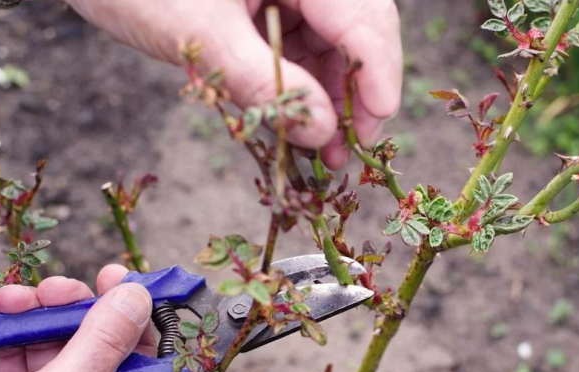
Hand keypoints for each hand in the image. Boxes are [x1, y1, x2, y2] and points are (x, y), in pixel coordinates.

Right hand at [0, 265, 155, 371]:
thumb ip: (104, 342)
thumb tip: (140, 296)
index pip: (137, 352)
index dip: (127, 311)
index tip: (111, 275)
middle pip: (92, 341)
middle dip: (68, 307)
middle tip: (49, 287)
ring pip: (50, 344)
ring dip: (30, 315)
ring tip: (6, 300)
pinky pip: (15, 357)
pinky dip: (3, 334)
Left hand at [62, 0, 402, 168]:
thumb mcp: (199, 33)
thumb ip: (263, 83)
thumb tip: (323, 132)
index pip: (364, 16)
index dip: (379, 74)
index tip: (377, 127)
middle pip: (358, 31)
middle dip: (355, 93)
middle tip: (346, 149)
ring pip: (333, 44)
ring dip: (330, 97)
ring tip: (320, 149)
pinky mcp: (271, 5)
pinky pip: (302, 47)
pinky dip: (301, 86)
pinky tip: (295, 121)